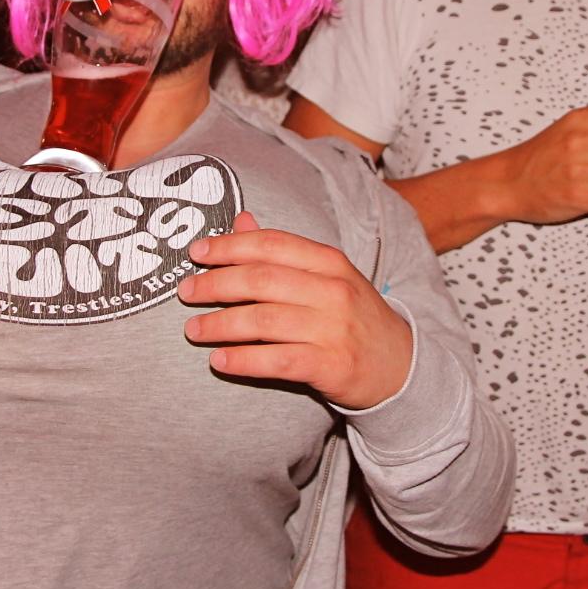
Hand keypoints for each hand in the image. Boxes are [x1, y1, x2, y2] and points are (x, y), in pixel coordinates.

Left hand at [177, 211, 413, 409]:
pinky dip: (243, 360)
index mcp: (330, 262)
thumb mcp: (327, 278)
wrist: (401, 366)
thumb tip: (240, 221)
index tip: (196, 252)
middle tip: (186, 291)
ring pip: (264, 320)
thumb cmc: (353, 318)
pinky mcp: (332, 366)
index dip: (230, 245)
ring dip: (220, 324)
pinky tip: (219, 361)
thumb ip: (283, 252)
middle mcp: (333, 291)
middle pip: (262, 280)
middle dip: (216, 283)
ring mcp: (333, 329)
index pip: (272, 244)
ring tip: (193, 329)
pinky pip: (277, 360)